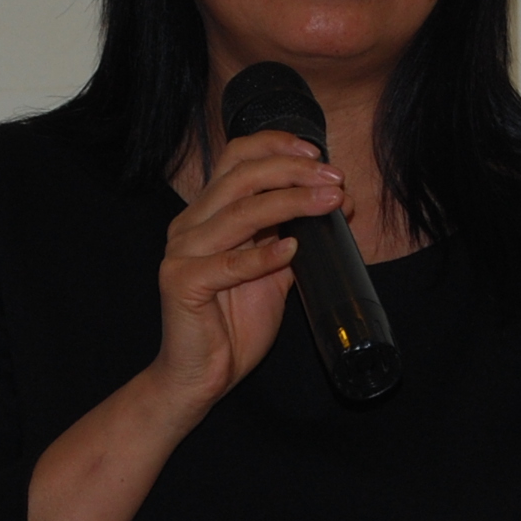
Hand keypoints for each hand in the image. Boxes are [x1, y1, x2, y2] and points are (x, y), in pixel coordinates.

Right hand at [152, 130, 343, 416]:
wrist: (203, 375)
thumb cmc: (234, 324)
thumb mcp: (273, 272)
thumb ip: (295, 236)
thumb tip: (338, 201)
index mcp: (207, 214)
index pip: (236, 158)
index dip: (275, 146)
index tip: (316, 153)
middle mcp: (190, 225)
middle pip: (241, 177)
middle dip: (293, 171)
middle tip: (334, 180)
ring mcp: (183, 252)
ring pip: (240, 212)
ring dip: (291, 202)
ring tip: (328, 204)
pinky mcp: (182, 283)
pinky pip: (227, 264)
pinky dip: (263, 255)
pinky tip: (292, 249)